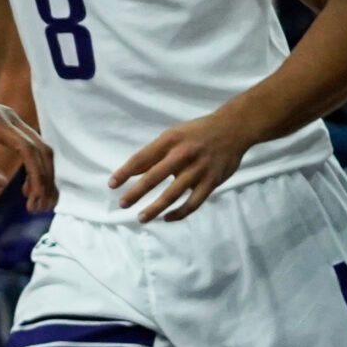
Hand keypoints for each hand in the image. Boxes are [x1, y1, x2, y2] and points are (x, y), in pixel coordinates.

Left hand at [0, 83, 58, 211]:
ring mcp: (12, 118)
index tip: (34, 199)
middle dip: (45, 180)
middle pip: (41, 149)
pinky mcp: (9, 123)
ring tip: (36, 203)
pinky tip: (27, 187)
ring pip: (40, 147)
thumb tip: (2, 183)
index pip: (27, 149)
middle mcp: (10, 117)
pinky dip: (35, 166)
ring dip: (43, 175)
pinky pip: (30, 144)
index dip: (36, 175)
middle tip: (38, 209)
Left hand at [111, 110, 252, 222]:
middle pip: (155, 177)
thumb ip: (153, 154)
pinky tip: (167, 218)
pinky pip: (193, 202)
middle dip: (136, 193)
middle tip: (122, 204)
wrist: (234, 128)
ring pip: (173, 194)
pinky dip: (179, 213)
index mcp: (170, 140)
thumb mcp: (173, 136)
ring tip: (141, 218)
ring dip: (155, 208)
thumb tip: (131, 172)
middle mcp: (183, 154)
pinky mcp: (212, 181)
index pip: (141, 158)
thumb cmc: (197, 133)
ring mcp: (199, 169)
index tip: (111, 185)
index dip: (125, 172)